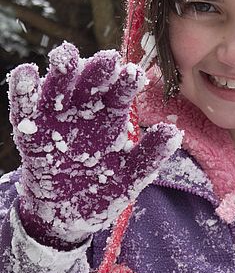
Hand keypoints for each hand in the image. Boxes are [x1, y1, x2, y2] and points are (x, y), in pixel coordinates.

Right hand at [8, 42, 181, 247]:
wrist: (66, 217)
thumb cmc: (102, 191)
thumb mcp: (129, 177)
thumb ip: (149, 155)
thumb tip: (174, 133)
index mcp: (110, 118)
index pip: (120, 95)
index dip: (126, 83)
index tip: (135, 73)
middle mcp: (84, 112)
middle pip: (91, 85)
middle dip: (98, 72)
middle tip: (106, 59)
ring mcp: (57, 119)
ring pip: (58, 89)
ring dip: (61, 72)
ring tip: (65, 55)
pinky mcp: (31, 132)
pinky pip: (25, 108)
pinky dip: (23, 91)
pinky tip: (26, 72)